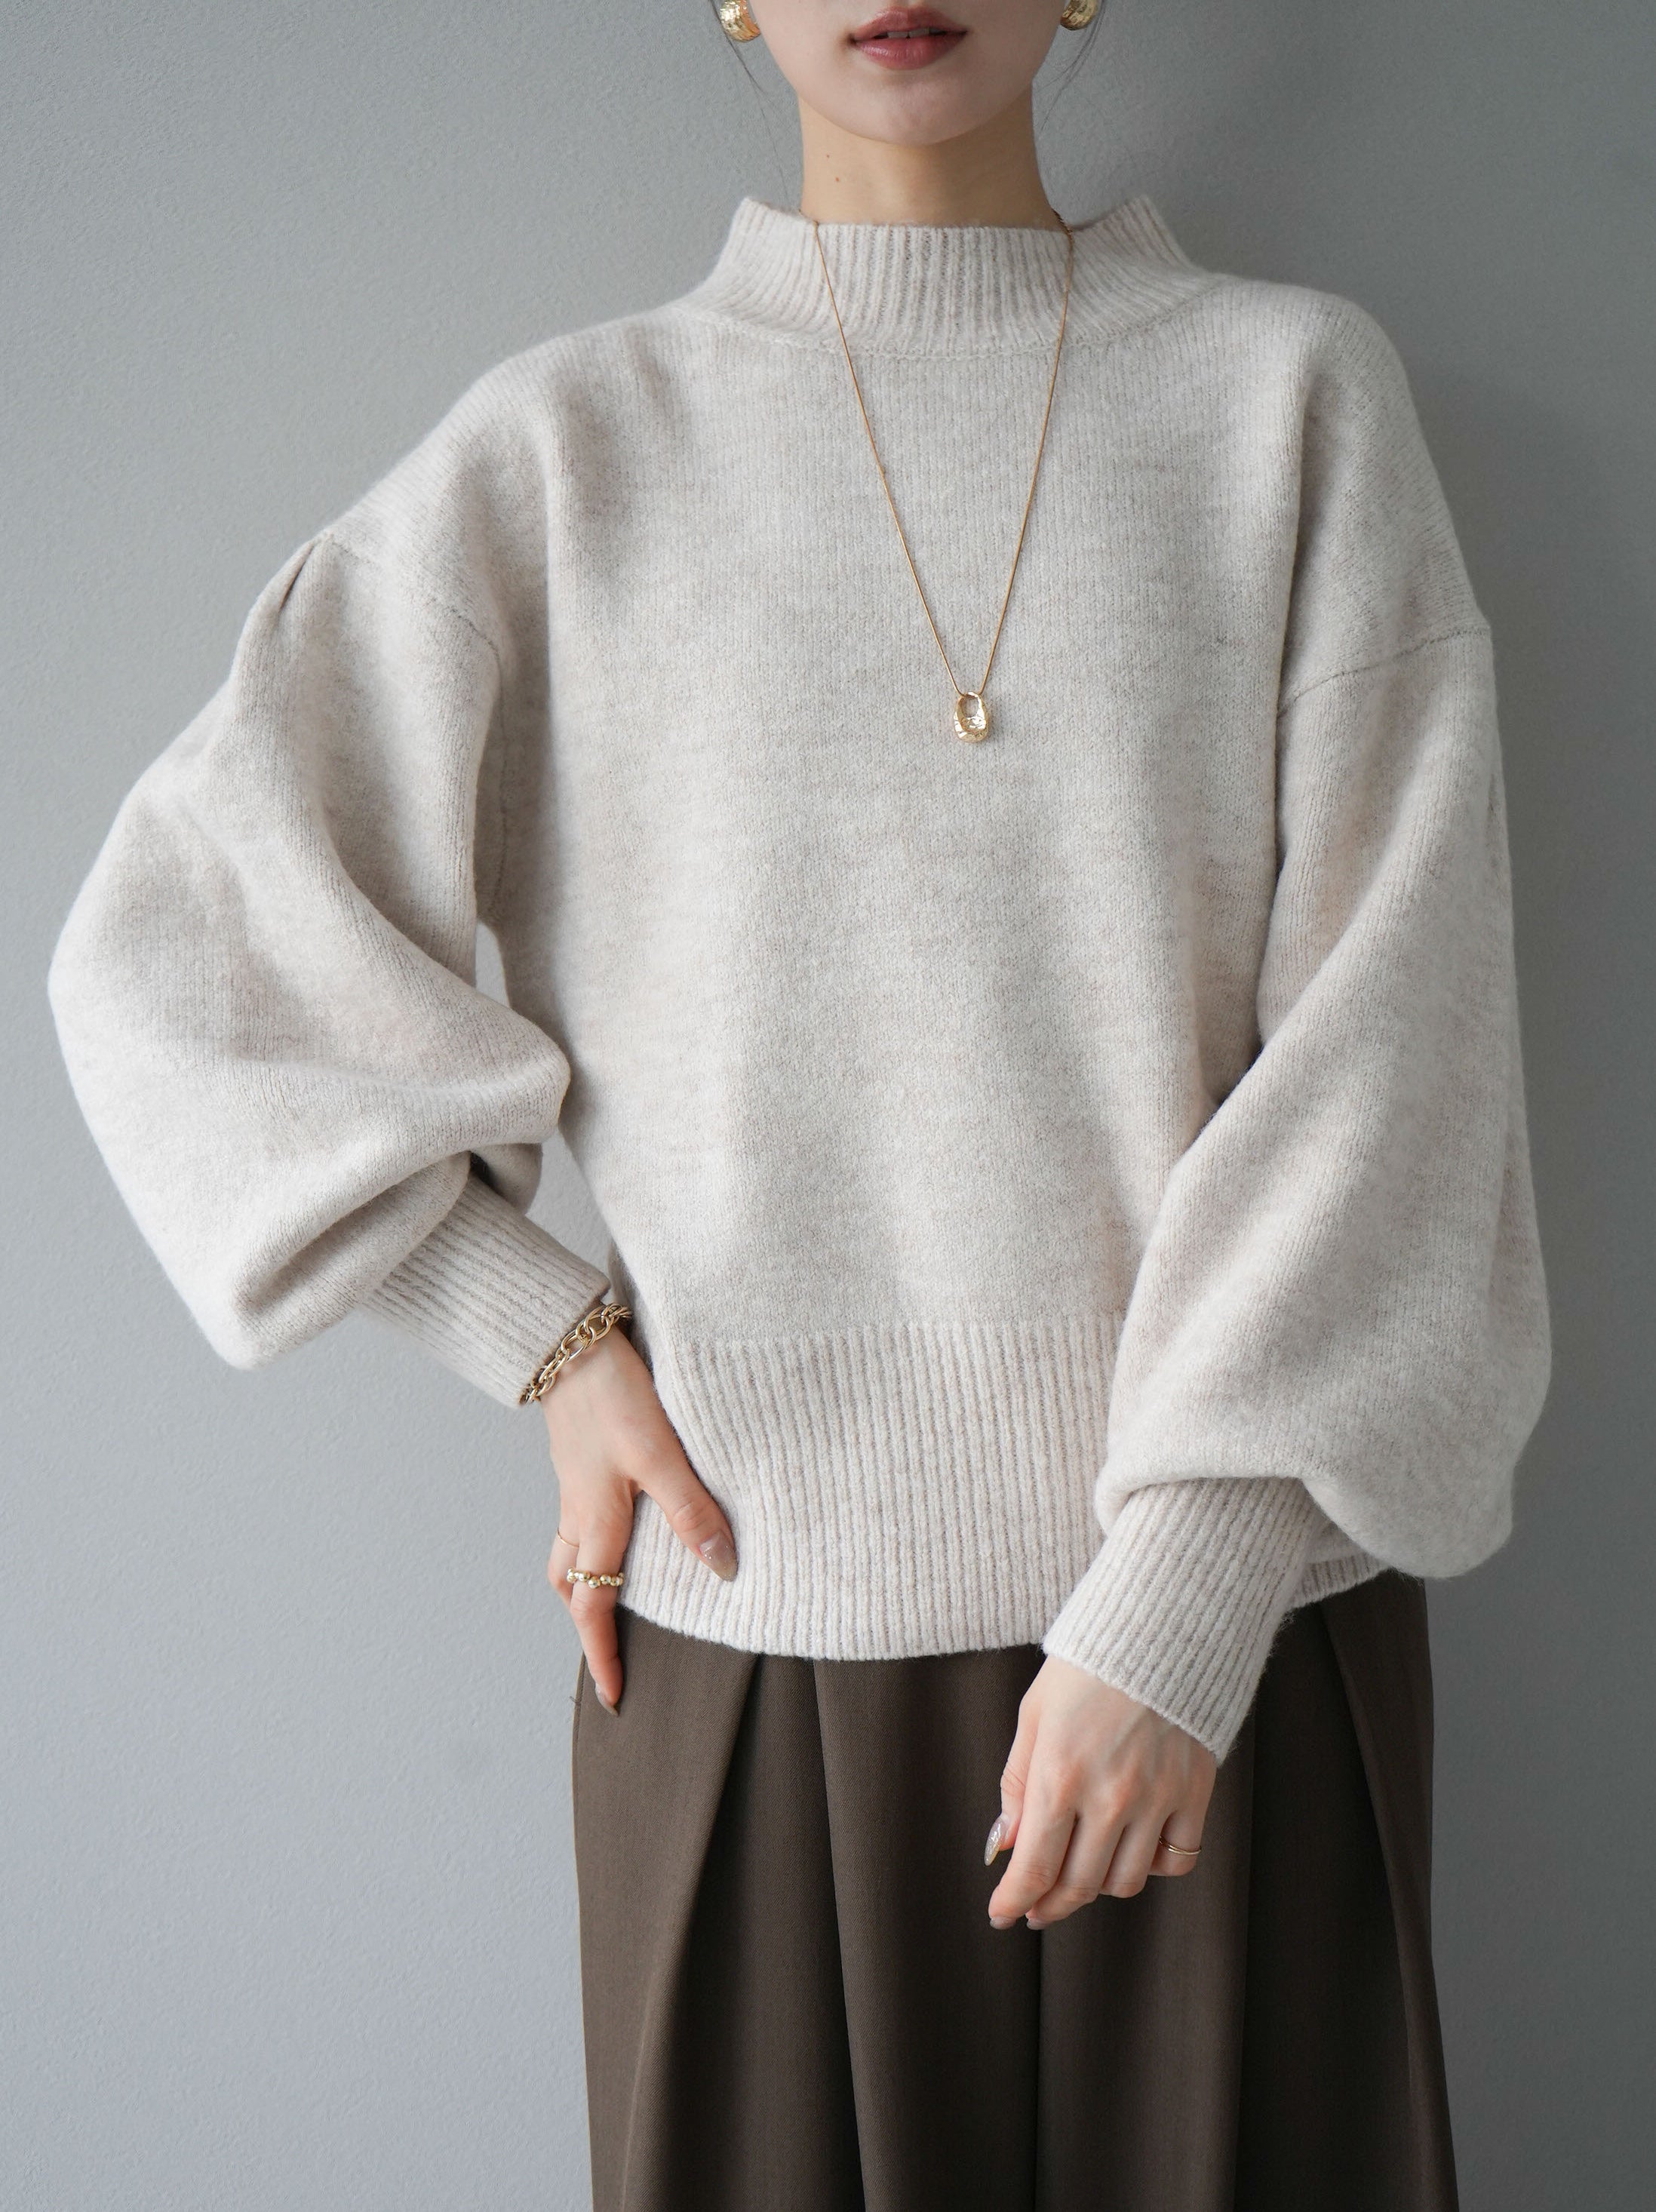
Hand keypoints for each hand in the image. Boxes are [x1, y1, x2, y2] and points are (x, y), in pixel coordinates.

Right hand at [542, 1326, 736, 1712]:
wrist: (570, 1342)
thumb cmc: (614, 1396)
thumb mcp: (661, 1456)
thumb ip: (691, 1511)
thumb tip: (722, 1569)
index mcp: (596, 1520)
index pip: (594, 1606)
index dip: (604, 1654)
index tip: (614, 1696)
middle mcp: (578, 1510)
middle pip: (571, 1585)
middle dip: (586, 1624)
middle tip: (609, 1652)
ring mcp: (575, 1484)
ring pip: (570, 1551)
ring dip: (585, 1583)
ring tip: (614, 1598)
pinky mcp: (579, 1459)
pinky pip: (577, 1519)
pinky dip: (591, 1541)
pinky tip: (622, 1526)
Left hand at [984, 1655, 1215, 1927]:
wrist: (1156, 1627)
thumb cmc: (1083, 1669)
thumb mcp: (1033, 1717)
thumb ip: (1017, 1785)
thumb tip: (1005, 1845)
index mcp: (1061, 1775)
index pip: (1035, 1866)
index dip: (1014, 1900)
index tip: (1002, 1914)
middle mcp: (1110, 1796)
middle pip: (1079, 1884)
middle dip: (1050, 1905)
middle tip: (1036, 1908)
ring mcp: (1158, 1797)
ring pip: (1127, 1881)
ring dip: (1097, 1888)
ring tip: (1081, 1872)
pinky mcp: (1195, 1792)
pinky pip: (1177, 1859)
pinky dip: (1154, 1866)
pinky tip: (1134, 1851)